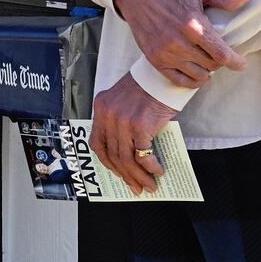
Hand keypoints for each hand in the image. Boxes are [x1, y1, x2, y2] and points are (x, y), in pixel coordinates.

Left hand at [92, 74, 177, 194]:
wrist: (164, 74)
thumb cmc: (149, 87)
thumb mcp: (125, 101)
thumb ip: (122, 122)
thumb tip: (132, 153)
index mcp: (102, 107)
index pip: (97, 142)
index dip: (107, 162)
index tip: (117, 173)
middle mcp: (108, 115)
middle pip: (113, 154)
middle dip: (125, 175)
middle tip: (136, 187)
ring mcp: (122, 121)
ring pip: (126, 158)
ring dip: (139, 176)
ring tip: (149, 185)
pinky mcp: (139, 126)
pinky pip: (142, 155)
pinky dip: (150, 167)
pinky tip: (158, 171)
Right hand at [111, 0, 250, 87]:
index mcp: (193, 25)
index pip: (221, 54)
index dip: (235, 62)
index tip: (241, 65)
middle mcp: (179, 43)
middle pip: (212, 65)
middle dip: (220, 61)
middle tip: (220, 53)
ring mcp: (166, 53)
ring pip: (198, 75)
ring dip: (208, 70)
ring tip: (209, 61)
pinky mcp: (155, 59)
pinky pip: (179, 80)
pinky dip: (192, 81)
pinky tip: (197, 73)